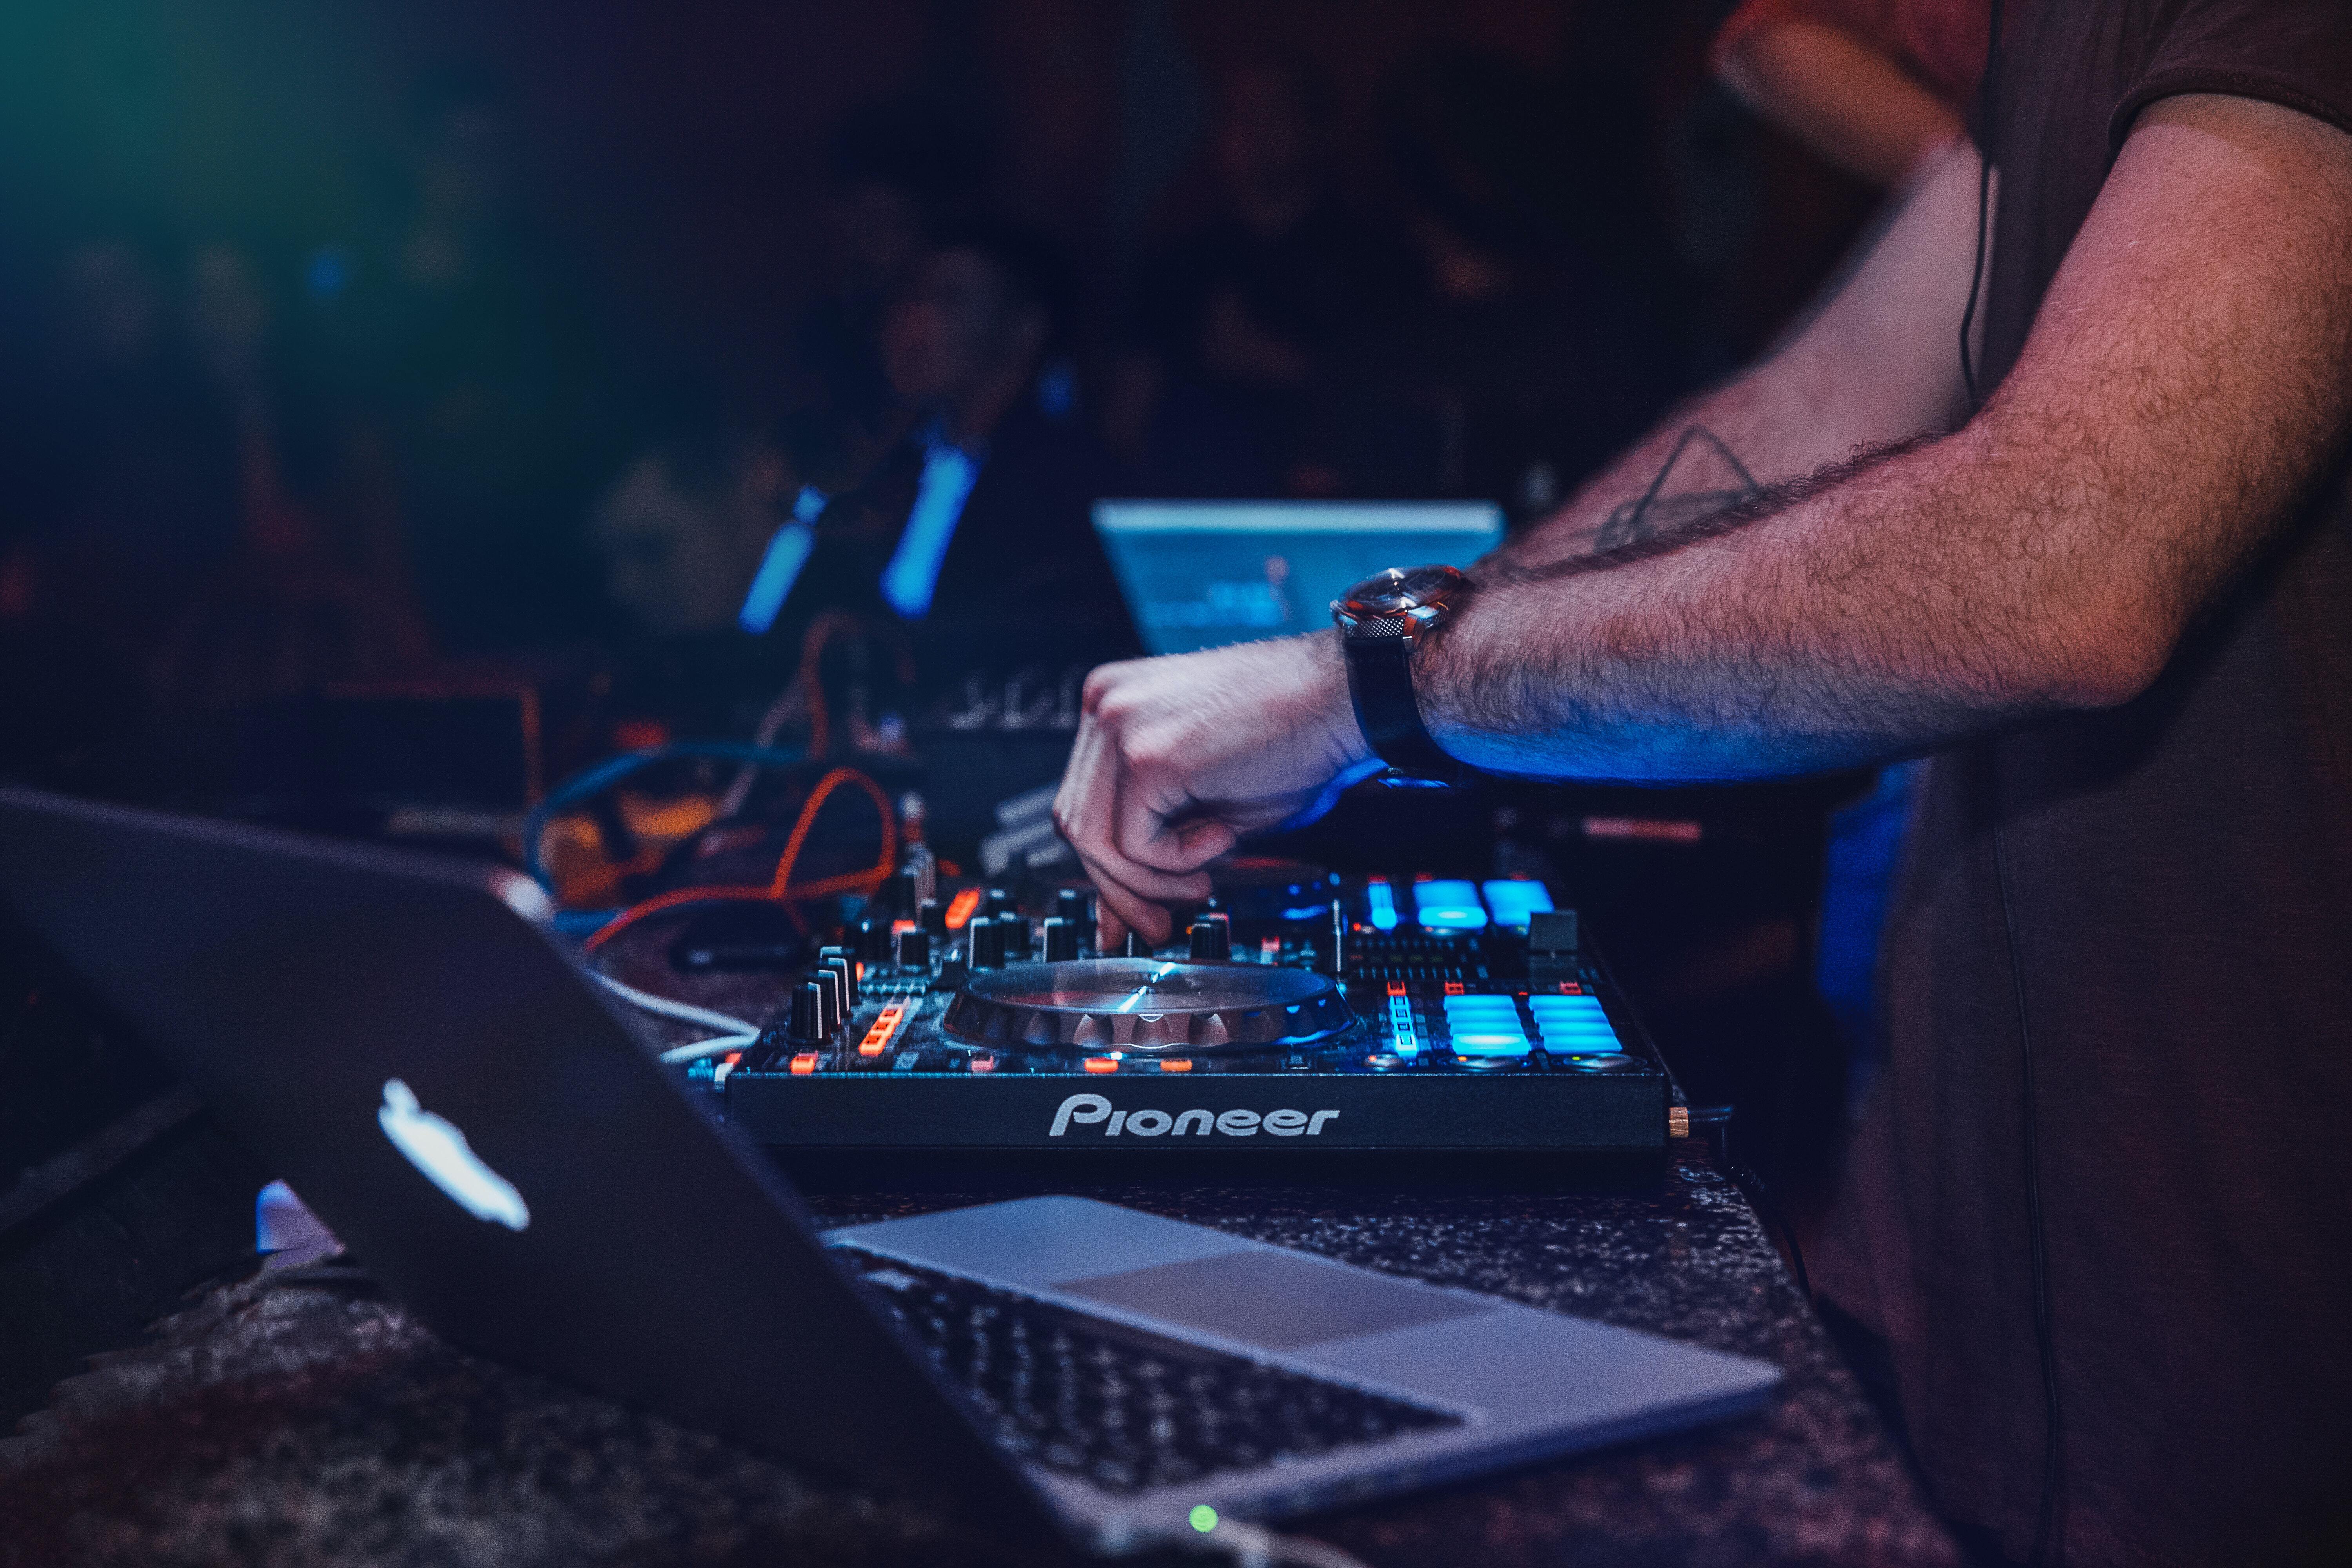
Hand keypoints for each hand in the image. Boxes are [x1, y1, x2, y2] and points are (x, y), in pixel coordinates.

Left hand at [1053, 634, 1375, 946]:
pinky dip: (1178, 861)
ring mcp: (1119, 724)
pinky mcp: (1145, 754)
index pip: (1080, 801)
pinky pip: (1134, 844)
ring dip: (1150, 880)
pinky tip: (1223, 835)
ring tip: (1205, 877)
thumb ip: (1153, 847)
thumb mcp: (1207, 803)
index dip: (1104, 868)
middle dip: (1118, 887)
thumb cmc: (1294, 739)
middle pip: (1074, 823)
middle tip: (1159, 923)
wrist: (1348, 698)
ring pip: (1093, 840)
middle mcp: (1105, 704)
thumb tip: (1118, 915)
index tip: (1129, 913)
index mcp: (1114, 703)